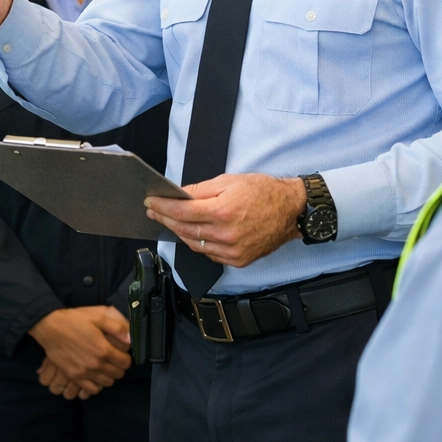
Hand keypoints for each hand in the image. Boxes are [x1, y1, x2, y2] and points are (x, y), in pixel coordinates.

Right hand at [29, 306, 131, 399]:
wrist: (50, 327)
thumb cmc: (75, 320)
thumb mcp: (98, 317)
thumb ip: (117, 328)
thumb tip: (131, 339)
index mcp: (104, 350)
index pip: (125, 363)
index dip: (126, 358)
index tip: (121, 353)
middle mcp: (96, 364)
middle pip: (118, 374)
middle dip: (119, 367)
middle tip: (113, 359)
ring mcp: (84, 372)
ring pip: (107, 383)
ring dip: (109, 376)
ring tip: (104, 367)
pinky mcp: (74, 376)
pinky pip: (91, 390)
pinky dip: (96, 385)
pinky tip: (94, 376)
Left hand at [146, 173, 306, 267]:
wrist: (291, 210)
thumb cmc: (263, 192)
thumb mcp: (229, 181)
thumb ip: (200, 190)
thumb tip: (179, 195)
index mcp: (222, 211)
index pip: (181, 212)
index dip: (162, 207)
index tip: (150, 203)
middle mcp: (225, 234)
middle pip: (184, 229)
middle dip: (165, 220)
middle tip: (154, 212)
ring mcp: (232, 250)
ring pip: (195, 244)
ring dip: (179, 233)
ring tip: (169, 222)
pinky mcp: (239, 260)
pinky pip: (210, 254)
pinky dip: (198, 243)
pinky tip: (192, 233)